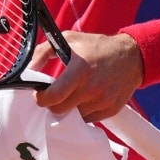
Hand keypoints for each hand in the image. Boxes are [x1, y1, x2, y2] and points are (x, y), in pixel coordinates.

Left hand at [27, 30, 143, 123]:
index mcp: (80, 70)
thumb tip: (27, 68)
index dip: (41, 99)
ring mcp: (103, 101)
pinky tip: (85, 98)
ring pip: (74, 116)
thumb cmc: (97, 47)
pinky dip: (82, 111)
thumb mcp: (69, 40)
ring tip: (72, 94)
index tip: (40, 94)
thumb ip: (43, 52)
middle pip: (60, 110)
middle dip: (52, 104)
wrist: (133, 56)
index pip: (53, 97)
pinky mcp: (111, 110)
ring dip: (69, 108)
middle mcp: (92, 88)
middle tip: (54, 95)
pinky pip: (88, 119)